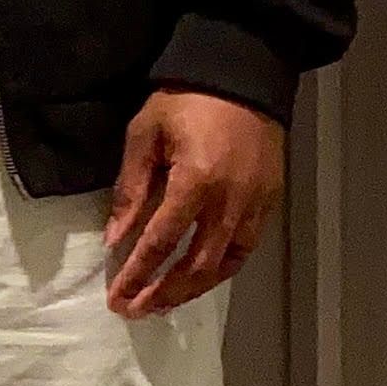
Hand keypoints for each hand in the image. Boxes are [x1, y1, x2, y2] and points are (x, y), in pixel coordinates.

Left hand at [105, 90, 284, 317]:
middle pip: (196, 266)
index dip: (137, 274)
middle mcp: (230, 202)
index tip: (117, 298)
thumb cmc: (185, 99)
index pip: (161, 242)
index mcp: (196, 182)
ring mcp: (255, 205)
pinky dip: (220, 268)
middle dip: (163, 293)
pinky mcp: (271, 202)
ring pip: (224, 264)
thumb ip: (131, 189)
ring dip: (192, 289)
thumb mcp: (144, 135)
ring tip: (163, 303)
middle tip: (136, 311)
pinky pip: (245, 249)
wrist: (241, 74)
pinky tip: (200, 277)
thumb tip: (115, 237)